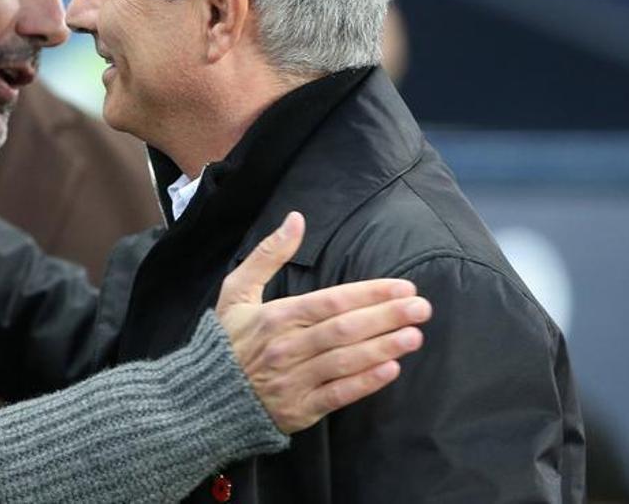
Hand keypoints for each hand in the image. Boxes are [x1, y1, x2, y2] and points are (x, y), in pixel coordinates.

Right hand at [215, 212, 430, 432]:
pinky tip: (390, 370)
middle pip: (344, 329)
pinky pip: (337, 395)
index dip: (370, 294)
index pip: (331, 301)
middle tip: (422, 309)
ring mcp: (293, 380)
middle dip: (386, 317)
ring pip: (345, 361)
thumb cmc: (227, 339)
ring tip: (414, 336)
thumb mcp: (237, 290)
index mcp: (275, 317)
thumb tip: (296, 219)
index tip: (403, 287)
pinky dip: (364, 383)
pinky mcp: (299, 409)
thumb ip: (269, 254)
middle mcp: (286, 347)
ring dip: (383, 348)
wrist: (206, 396)